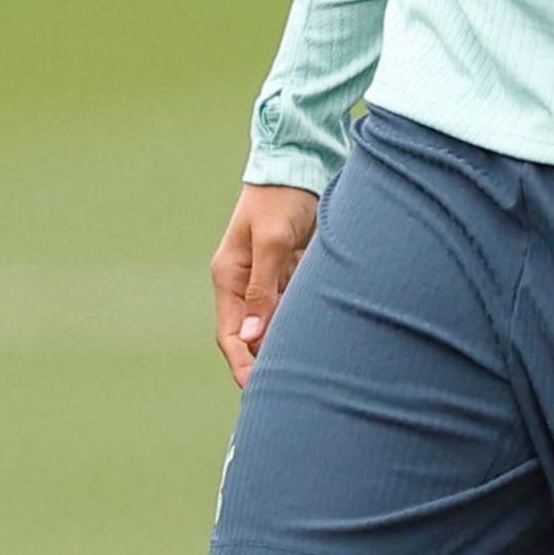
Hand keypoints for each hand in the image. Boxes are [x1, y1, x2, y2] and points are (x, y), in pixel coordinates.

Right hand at [211, 185, 320, 386]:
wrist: (300, 162)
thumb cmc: (281, 197)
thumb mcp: (272, 241)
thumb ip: (262, 289)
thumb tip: (251, 337)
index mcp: (229, 277)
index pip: (230, 335)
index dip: (242, 365)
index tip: (259, 391)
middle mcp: (245, 283)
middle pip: (253, 336)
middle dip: (268, 363)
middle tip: (293, 391)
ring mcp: (268, 278)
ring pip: (276, 324)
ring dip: (290, 342)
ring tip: (313, 371)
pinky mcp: (290, 271)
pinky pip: (295, 306)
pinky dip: (305, 320)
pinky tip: (324, 336)